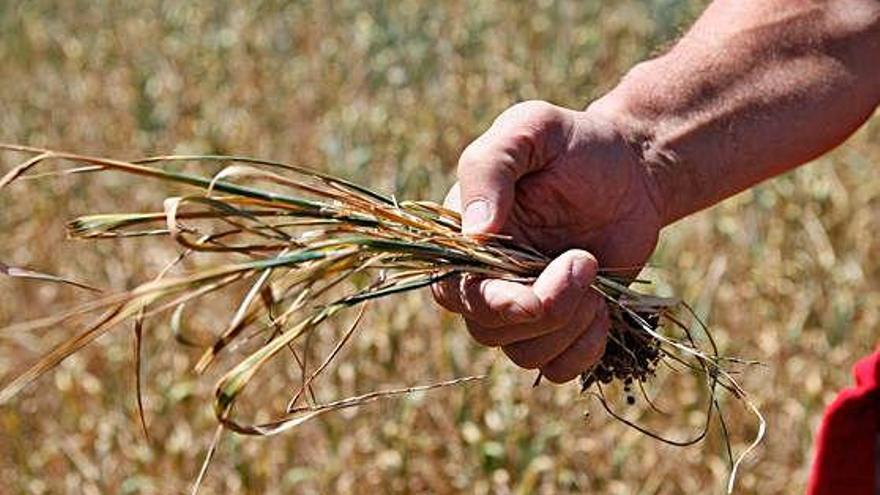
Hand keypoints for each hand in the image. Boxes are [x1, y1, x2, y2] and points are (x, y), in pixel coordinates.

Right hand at [433, 100, 662, 382]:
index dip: (494, 300)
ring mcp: (522, 307)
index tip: (541, 273)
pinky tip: (603, 309)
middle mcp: (484, 280)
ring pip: (525, 355)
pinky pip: (558, 367)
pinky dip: (585, 349)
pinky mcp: (560, 327)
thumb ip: (490, 167)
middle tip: (584, 259)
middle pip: (491, 331)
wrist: (634, 170)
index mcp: (463, 239)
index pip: (452, 293)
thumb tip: (474, 233)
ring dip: (570, 325)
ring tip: (593, 273)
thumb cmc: (575, 143)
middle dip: (546, 307)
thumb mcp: (531, 129)